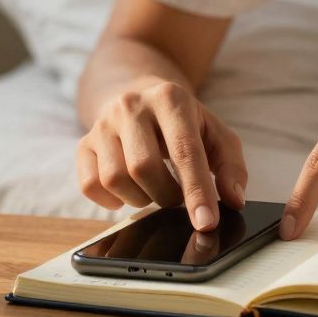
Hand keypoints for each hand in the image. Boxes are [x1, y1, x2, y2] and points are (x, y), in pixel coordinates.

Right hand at [77, 81, 246, 230]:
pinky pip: (89, 185)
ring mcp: (102, 124)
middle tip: (177, 198)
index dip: (196, 191)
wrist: (139, 94)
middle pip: (144, 167)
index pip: (184, 151)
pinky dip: (110, 201)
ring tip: (154, 191)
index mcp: (170, 98)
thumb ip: (231, 165)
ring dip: (140, 199)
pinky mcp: (84, 143)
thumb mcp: (215, 133)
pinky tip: (128, 192)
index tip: (206, 222)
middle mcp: (131, 106)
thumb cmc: (182, 121)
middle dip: (166, 195)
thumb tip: (233, 199)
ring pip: (114, 179)